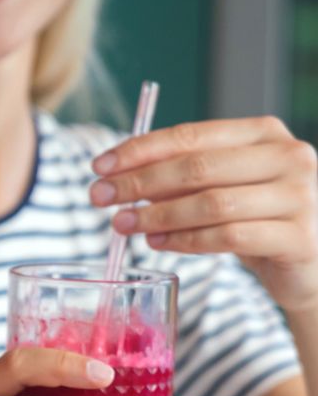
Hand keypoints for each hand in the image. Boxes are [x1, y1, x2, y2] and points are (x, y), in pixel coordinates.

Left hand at [91, 117, 317, 310]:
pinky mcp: (299, 237)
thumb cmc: (253, 217)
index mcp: (263, 133)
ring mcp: (299, 196)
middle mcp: (288, 156)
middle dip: (139, 183)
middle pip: (196, 167)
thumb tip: (116, 176)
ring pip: (211, 204)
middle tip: (99, 197)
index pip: (191, 135)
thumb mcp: (218, 187)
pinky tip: (156, 243)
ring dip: (157, 215)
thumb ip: (179, 176)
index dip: (140, 150)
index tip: (99, 166)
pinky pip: (228, 237)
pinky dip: (184, 241)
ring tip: (122, 225)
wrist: (306, 262)